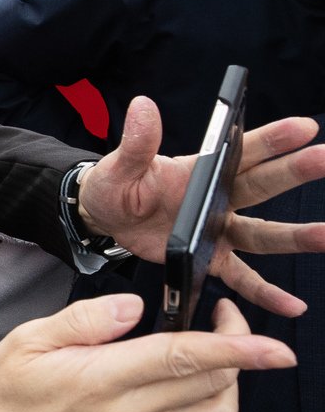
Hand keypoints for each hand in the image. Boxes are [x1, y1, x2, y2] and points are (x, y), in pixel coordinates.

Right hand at [0, 295, 295, 411]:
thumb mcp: (29, 338)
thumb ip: (86, 319)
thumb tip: (134, 308)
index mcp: (100, 382)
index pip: (183, 362)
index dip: (235, 349)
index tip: (274, 346)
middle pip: (213, 389)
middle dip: (236, 351)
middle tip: (221, 316)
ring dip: (224, 380)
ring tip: (204, 348)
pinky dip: (194, 397)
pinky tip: (168, 374)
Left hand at [77, 97, 324, 314]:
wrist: (105, 218)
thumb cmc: (116, 185)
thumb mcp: (121, 165)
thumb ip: (137, 142)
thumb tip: (143, 105)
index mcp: (202, 168)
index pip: (243, 150)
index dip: (273, 138)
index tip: (305, 127)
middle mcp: (220, 197)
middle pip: (263, 184)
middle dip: (296, 172)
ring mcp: (219, 229)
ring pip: (262, 234)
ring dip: (296, 236)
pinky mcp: (210, 258)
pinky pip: (242, 278)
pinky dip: (266, 294)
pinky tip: (293, 306)